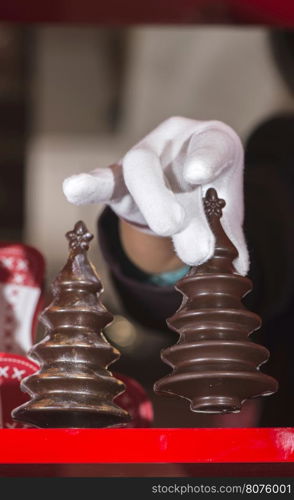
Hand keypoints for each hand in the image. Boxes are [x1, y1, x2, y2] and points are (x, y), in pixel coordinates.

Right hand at [63, 116, 247, 274]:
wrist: (184, 189)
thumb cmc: (208, 195)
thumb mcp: (223, 214)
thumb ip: (228, 237)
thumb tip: (234, 268)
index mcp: (209, 143)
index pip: (212, 144)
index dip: (205, 158)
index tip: (200, 175)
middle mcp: (174, 142)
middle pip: (161, 164)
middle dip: (165, 199)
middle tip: (179, 230)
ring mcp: (144, 158)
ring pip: (136, 170)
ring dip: (150, 203)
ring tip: (166, 229)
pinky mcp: (120, 178)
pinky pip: (104, 180)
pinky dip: (89, 185)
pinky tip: (72, 189)